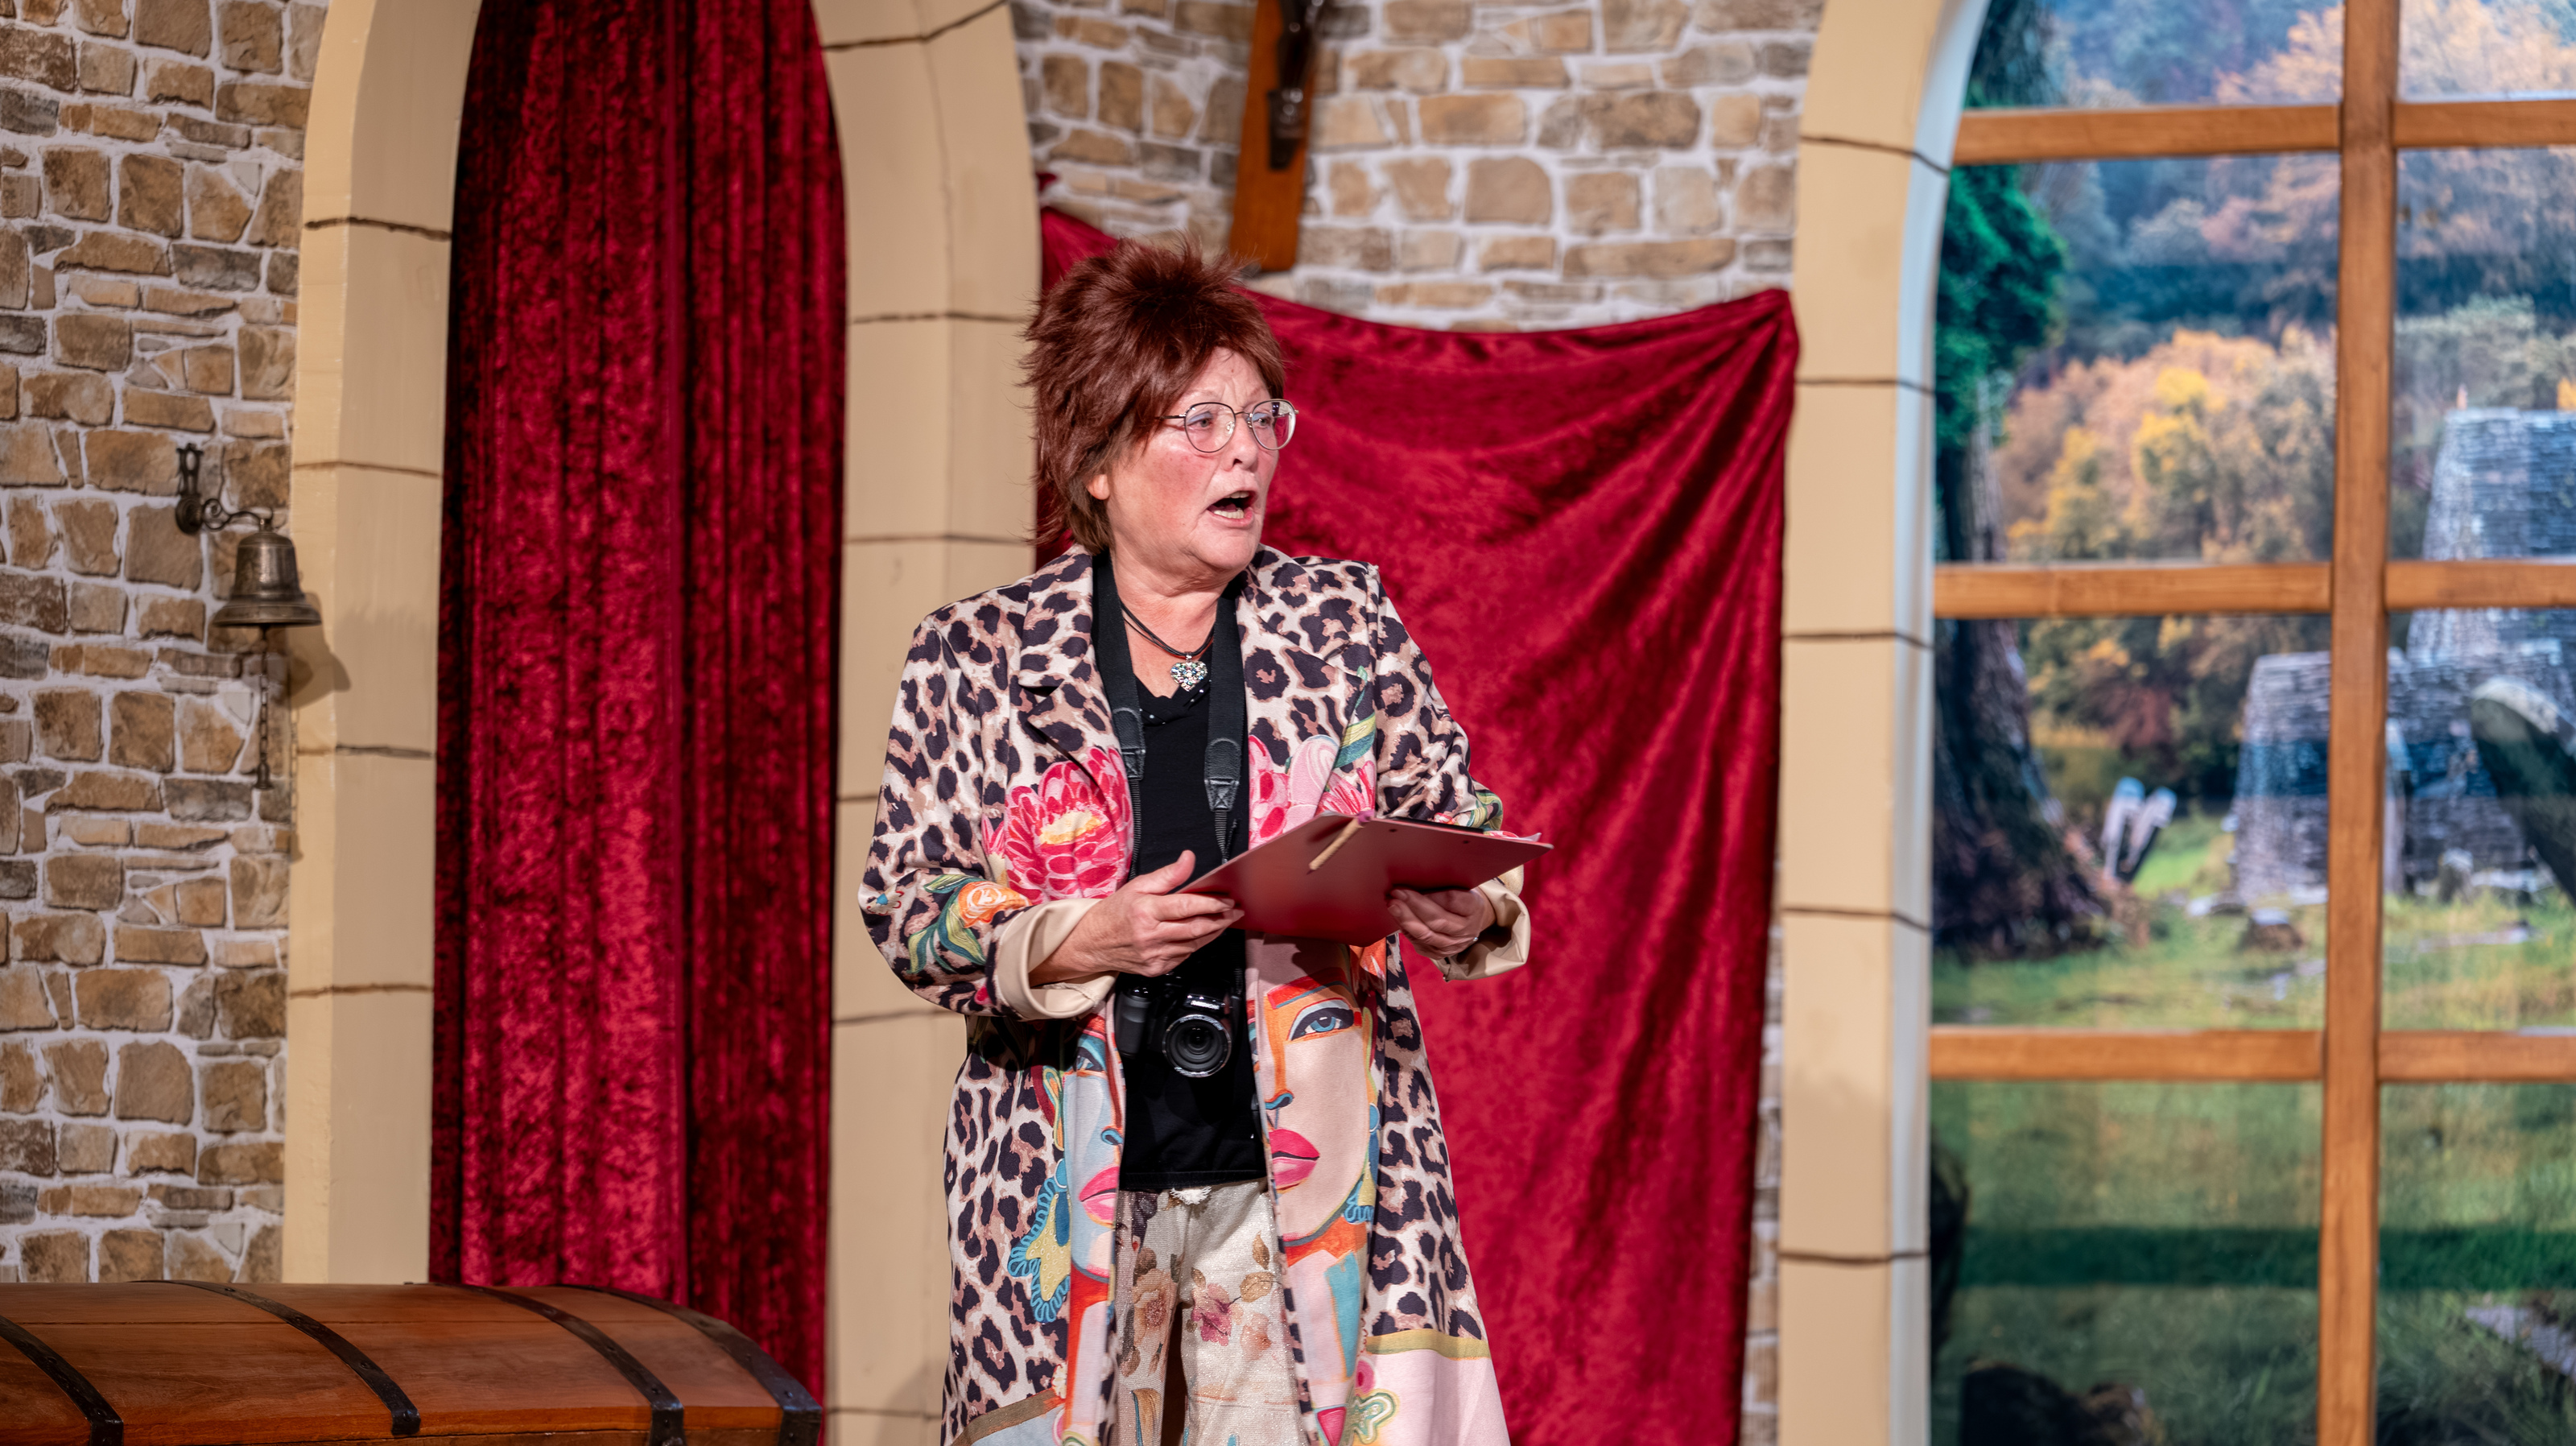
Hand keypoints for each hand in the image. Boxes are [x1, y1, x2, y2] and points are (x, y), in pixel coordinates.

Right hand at [1031, 852, 1241, 984]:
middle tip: (1235, 911)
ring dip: (1213, 932)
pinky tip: (1203, 934)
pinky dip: (1197, 944)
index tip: (1227, 899)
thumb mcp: (1138, 886)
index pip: (1186, 907)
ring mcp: (1154, 955)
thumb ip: (1167, 875)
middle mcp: (1150, 936)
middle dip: (1221, 919)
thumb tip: (1189, 859)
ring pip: (1194, 944)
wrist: (1092, 943)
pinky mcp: (1157, 969)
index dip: (1211, 904)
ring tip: (1225, 920)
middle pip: (1196, 929)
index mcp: (1145, 911)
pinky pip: (1185, 956)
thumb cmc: (1115, 913)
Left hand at [1388, 886, 1495, 957]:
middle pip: (1437, 920)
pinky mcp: (1439, 954)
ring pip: (1427, 935)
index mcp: (1474, 908)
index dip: (1430, 895)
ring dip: (1406, 920)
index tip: (1411, 886)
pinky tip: (1397, 917)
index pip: (1452, 901)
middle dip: (1414, 906)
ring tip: (1392, 905)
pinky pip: (1420, 943)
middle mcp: (1466, 930)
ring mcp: (1453, 945)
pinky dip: (1406, 929)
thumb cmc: (1462, 897)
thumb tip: (1414, 880)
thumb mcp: (1461, 886)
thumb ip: (1443, 886)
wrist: (1472, 921)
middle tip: (1396, 893)